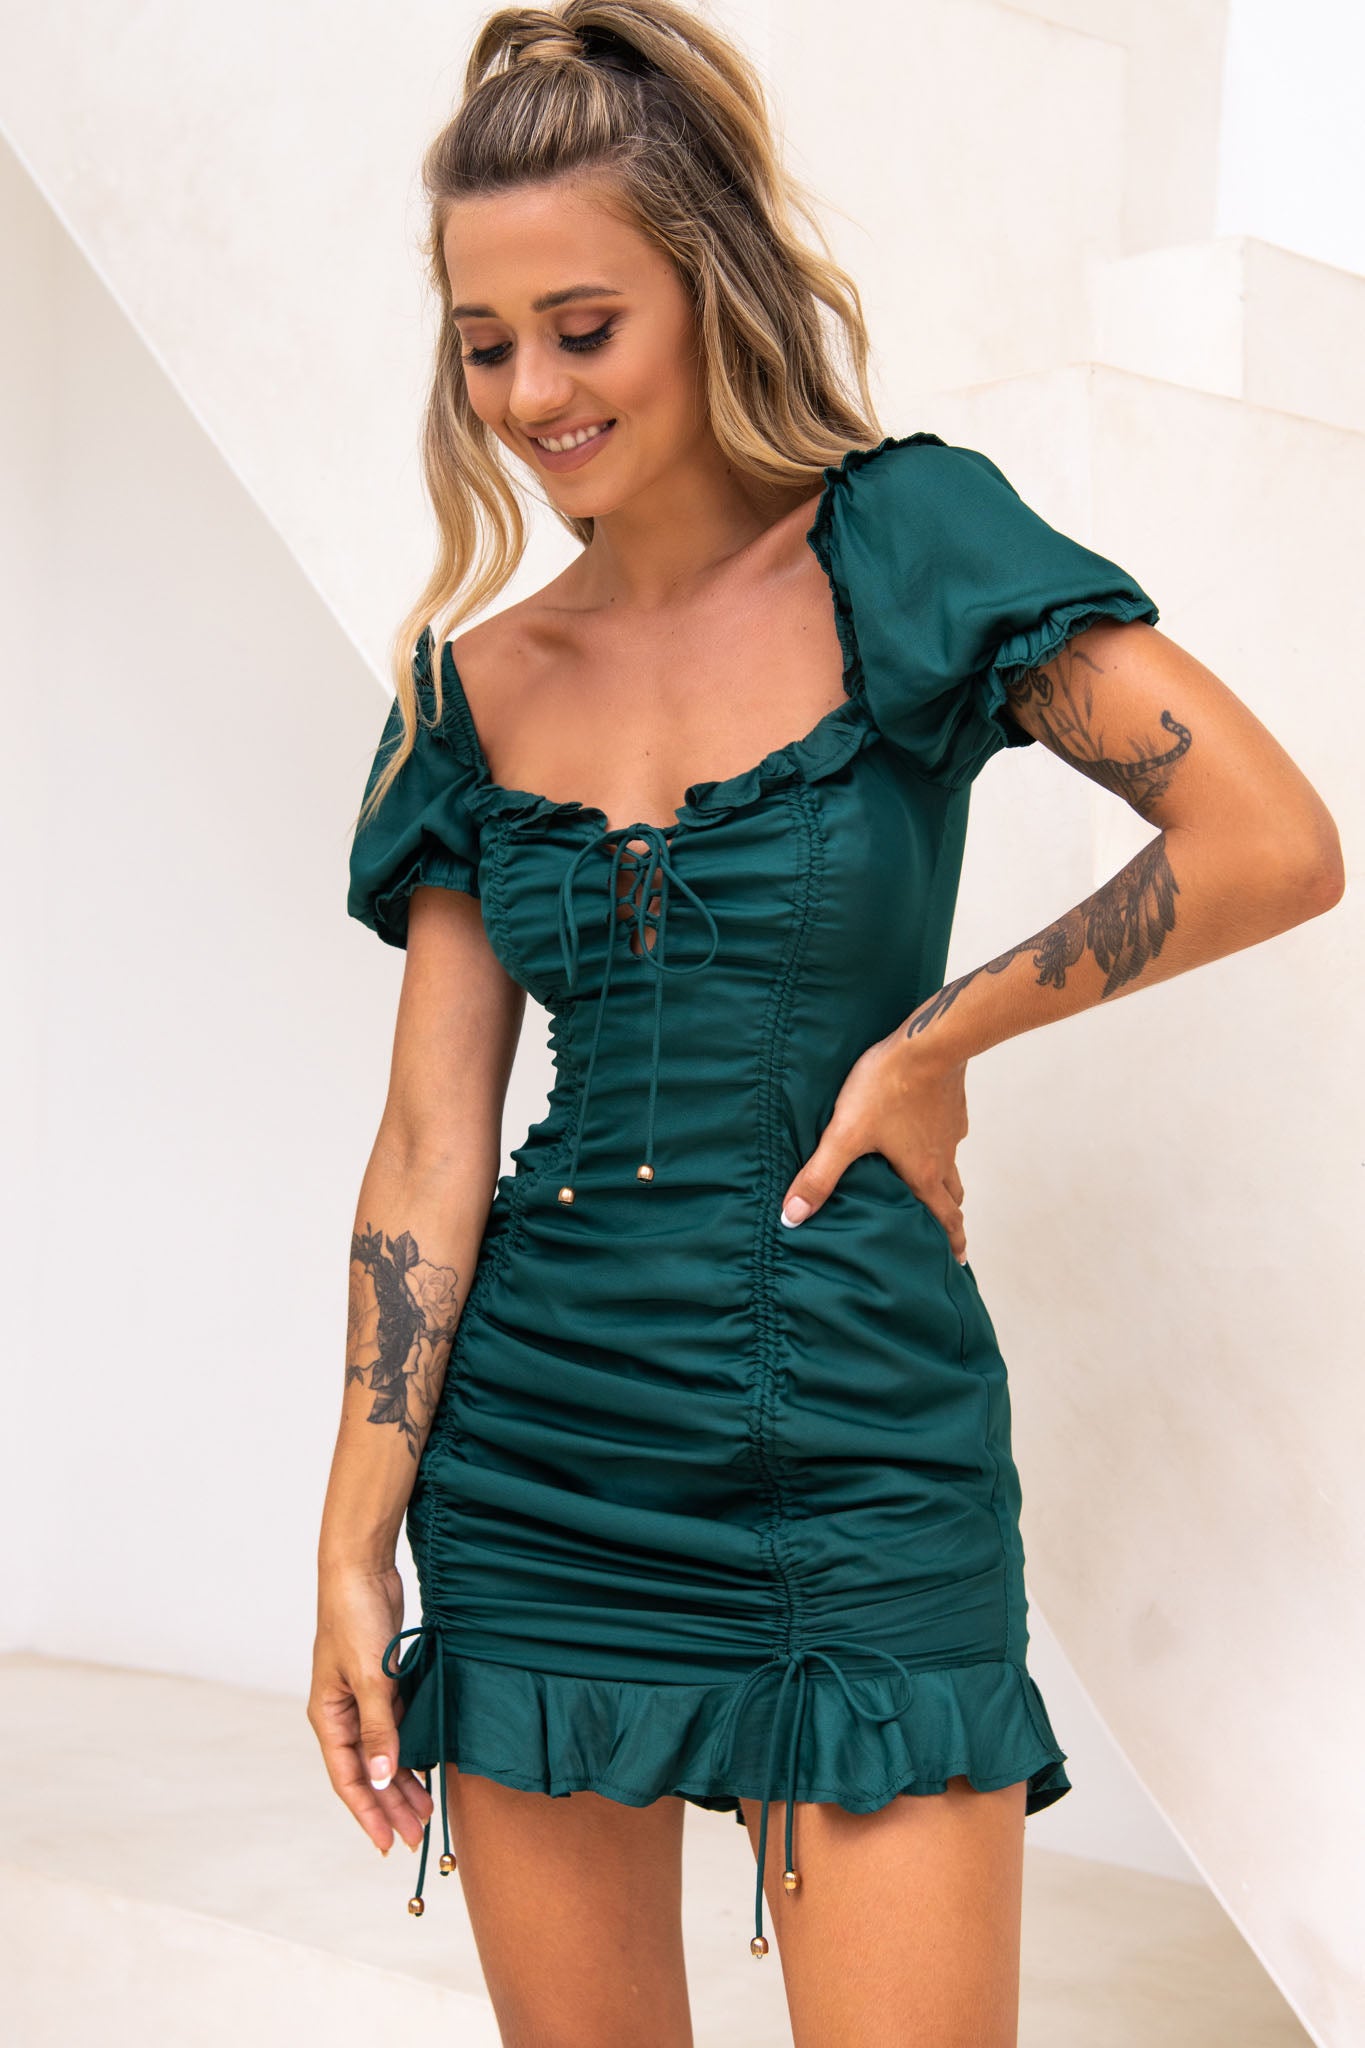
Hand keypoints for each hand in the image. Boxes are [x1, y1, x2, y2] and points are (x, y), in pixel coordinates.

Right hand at [307, 1562, 434, 1855]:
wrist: (360, 1569)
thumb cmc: (355, 1618)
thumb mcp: (370, 1678)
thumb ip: (378, 1729)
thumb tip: (380, 1778)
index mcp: (328, 1717)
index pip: (348, 1779)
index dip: (369, 1813)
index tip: (390, 1843)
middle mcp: (342, 1713)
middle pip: (367, 1772)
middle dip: (391, 1805)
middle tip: (419, 1834)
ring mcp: (363, 1698)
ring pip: (384, 1752)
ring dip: (405, 1780)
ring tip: (429, 1810)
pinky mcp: (384, 1681)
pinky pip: (396, 1728)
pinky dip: (411, 1748)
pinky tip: (429, 1766)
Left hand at [778, 1032, 969, 1260]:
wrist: (927, 1041)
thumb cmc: (886, 1088)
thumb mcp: (845, 1134)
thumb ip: (820, 1175)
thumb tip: (793, 1216)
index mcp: (923, 1173)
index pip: (944, 1218)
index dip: (951, 1243)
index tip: (958, 1262)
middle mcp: (942, 1156)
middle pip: (952, 1195)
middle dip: (950, 1216)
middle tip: (948, 1233)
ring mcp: (950, 1129)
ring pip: (950, 1164)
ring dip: (945, 1180)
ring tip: (934, 1185)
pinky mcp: (950, 1104)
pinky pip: (947, 1131)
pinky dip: (939, 1141)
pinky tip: (923, 1129)